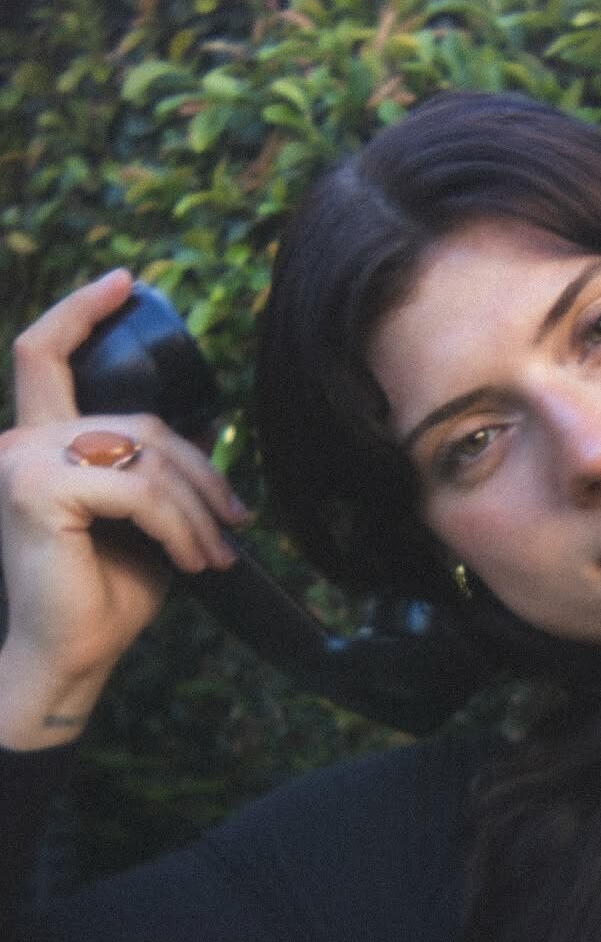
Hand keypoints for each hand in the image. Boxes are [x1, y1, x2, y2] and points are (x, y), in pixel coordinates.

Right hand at [0, 271, 249, 745]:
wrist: (67, 660)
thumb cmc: (103, 598)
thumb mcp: (138, 524)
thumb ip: (151, 476)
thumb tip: (205, 448)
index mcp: (37, 444)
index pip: (46, 355)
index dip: (84, 310)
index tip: (128, 282)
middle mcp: (19, 443)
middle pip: (138, 420)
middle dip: (201, 469)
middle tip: (238, 520)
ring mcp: (21, 461)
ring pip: (146, 453)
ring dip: (198, 507)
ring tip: (217, 553)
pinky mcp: (37, 489)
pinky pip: (139, 489)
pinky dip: (180, 525)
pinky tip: (192, 561)